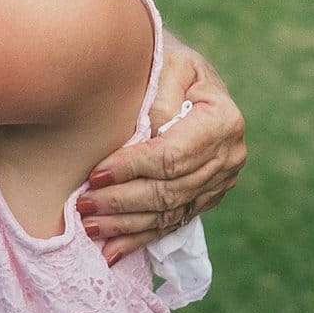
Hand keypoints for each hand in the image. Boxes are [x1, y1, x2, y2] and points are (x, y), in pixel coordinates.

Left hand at [77, 38, 246, 264]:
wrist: (182, 74)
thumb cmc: (167, 60)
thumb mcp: (169, 60)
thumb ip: (163, 92)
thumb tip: (154, 130)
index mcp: (222, 119)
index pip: (173, 156)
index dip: (133, 169)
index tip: (97, 174)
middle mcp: (229, 155)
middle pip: (171, 189)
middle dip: (123, 201)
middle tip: (84, 206)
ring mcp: (221, 182)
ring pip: (170, 212)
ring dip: (127, 225)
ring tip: (90, 228)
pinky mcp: (206, 198)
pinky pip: (173, 223)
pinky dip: (140, 238)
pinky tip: (111, 252)